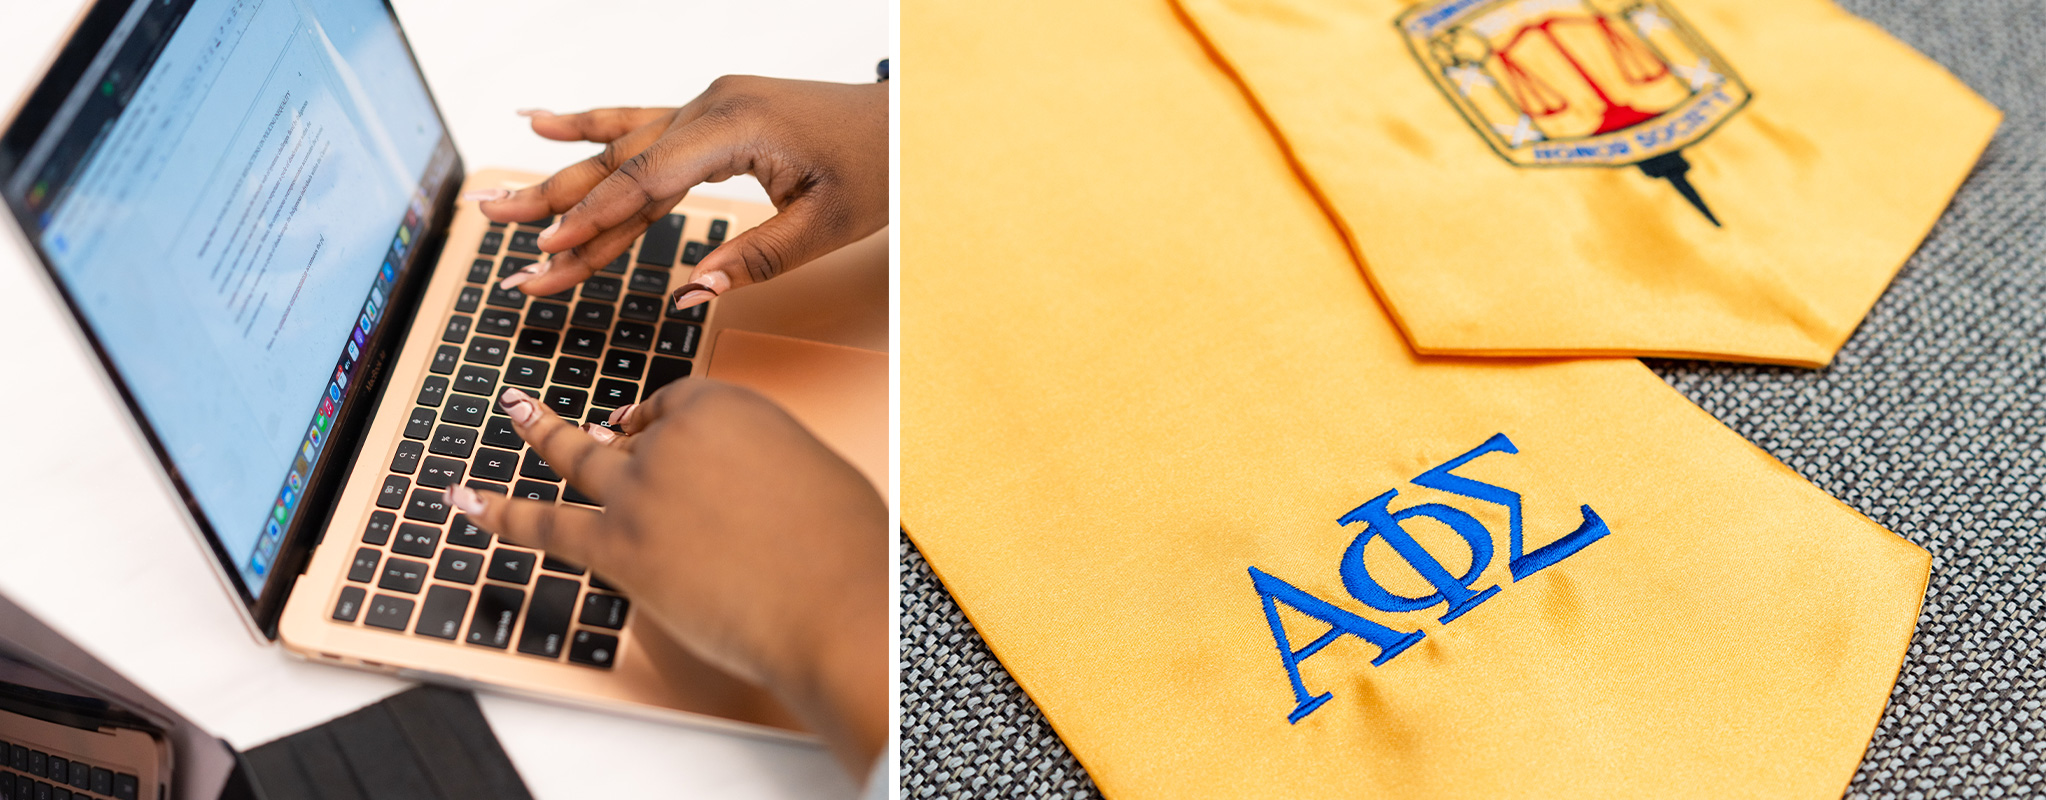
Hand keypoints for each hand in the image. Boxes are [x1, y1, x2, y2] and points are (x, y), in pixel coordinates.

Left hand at [442, 382, 888, 775]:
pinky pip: (544, 525)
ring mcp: (639, 492)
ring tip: (515, 411)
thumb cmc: (842, 547)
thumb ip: (761, 467)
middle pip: (629, 431)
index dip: (663, 425)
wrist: (835, 599)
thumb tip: (737, 493)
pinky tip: (465, 502)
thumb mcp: (810, 472)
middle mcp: (675, 439)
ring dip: (540, 432)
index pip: (676, 406)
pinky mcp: (618, 548)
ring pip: (577, 456)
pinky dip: (498, 513)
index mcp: (729, 406)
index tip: (662, 439)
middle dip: (605, 424)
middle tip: (581, 411)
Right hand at [466, 76, 888, 310]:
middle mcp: (712, 107)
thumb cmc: (874, 170)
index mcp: (738, 128)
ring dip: (559, 175)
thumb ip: (756, 260)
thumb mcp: (825, 227)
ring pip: (621, 147)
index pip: (648, 181)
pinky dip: (589, 124)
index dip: (594, 219)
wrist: (903, 123)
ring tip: (500, 199)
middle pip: (619, 164)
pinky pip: (639, 120)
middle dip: (556, 205)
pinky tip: (541, 122)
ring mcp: (708, 105)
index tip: (548, 250)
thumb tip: (691, 293)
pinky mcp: (711, 112)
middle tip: (496, 232)